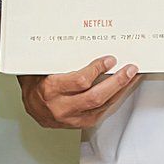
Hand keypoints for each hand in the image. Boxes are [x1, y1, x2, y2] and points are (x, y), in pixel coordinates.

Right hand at [19, 56, 141, 128]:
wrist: (31, 106)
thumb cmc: (35, 83)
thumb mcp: (40, 67)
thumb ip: (57, 58)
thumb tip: (80, 40)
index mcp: (50, 90)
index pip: (79, 82)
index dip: (97, 70)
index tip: (109, 60)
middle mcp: (60, 107)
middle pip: (94, 97)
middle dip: (116, 82)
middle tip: (130, 69)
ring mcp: (71, 118)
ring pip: (101, 106)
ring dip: (120, 91)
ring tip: (132, 78)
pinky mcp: (80, 124)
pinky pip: (101, 113)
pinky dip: (113, 100)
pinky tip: (122, 91)